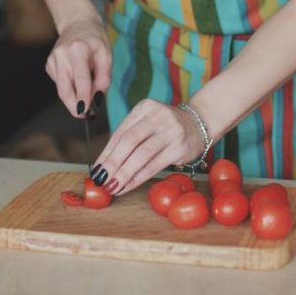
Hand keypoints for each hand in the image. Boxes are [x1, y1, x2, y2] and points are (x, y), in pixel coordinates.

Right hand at [45, 17, 111, 118]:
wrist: (77, 24)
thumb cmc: (95, 40)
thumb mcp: (106, 54)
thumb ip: (104, 77)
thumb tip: (97, 97)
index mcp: (77, 49)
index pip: (80, 78)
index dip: (82, 97)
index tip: (85, 111)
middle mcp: (61, 55)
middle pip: (65, 89)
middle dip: (74, 106)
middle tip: (85, 116)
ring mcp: (52, 60)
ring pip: (62, 89)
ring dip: (74, 97)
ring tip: (86, 93)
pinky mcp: (49, 65)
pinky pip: (60, 83)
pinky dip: (69, 87)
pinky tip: (75, 77)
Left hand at [89, 99, 205, 195]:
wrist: (200, 122)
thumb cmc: (166, 127)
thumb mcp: (147, 123)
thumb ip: (128, 138)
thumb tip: (103, 165)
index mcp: (144, 108)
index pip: (120, 133)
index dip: (106, 153)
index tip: (96, 170)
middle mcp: (157, 116)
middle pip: (129, 142)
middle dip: (112, 164)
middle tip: (101, 180)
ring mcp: (171, 131)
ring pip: (141, 155)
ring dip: (124, 174)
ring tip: (112, 186)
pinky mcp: (180, 147)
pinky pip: (155, 165)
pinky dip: (139, 178)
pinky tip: (128, 186)